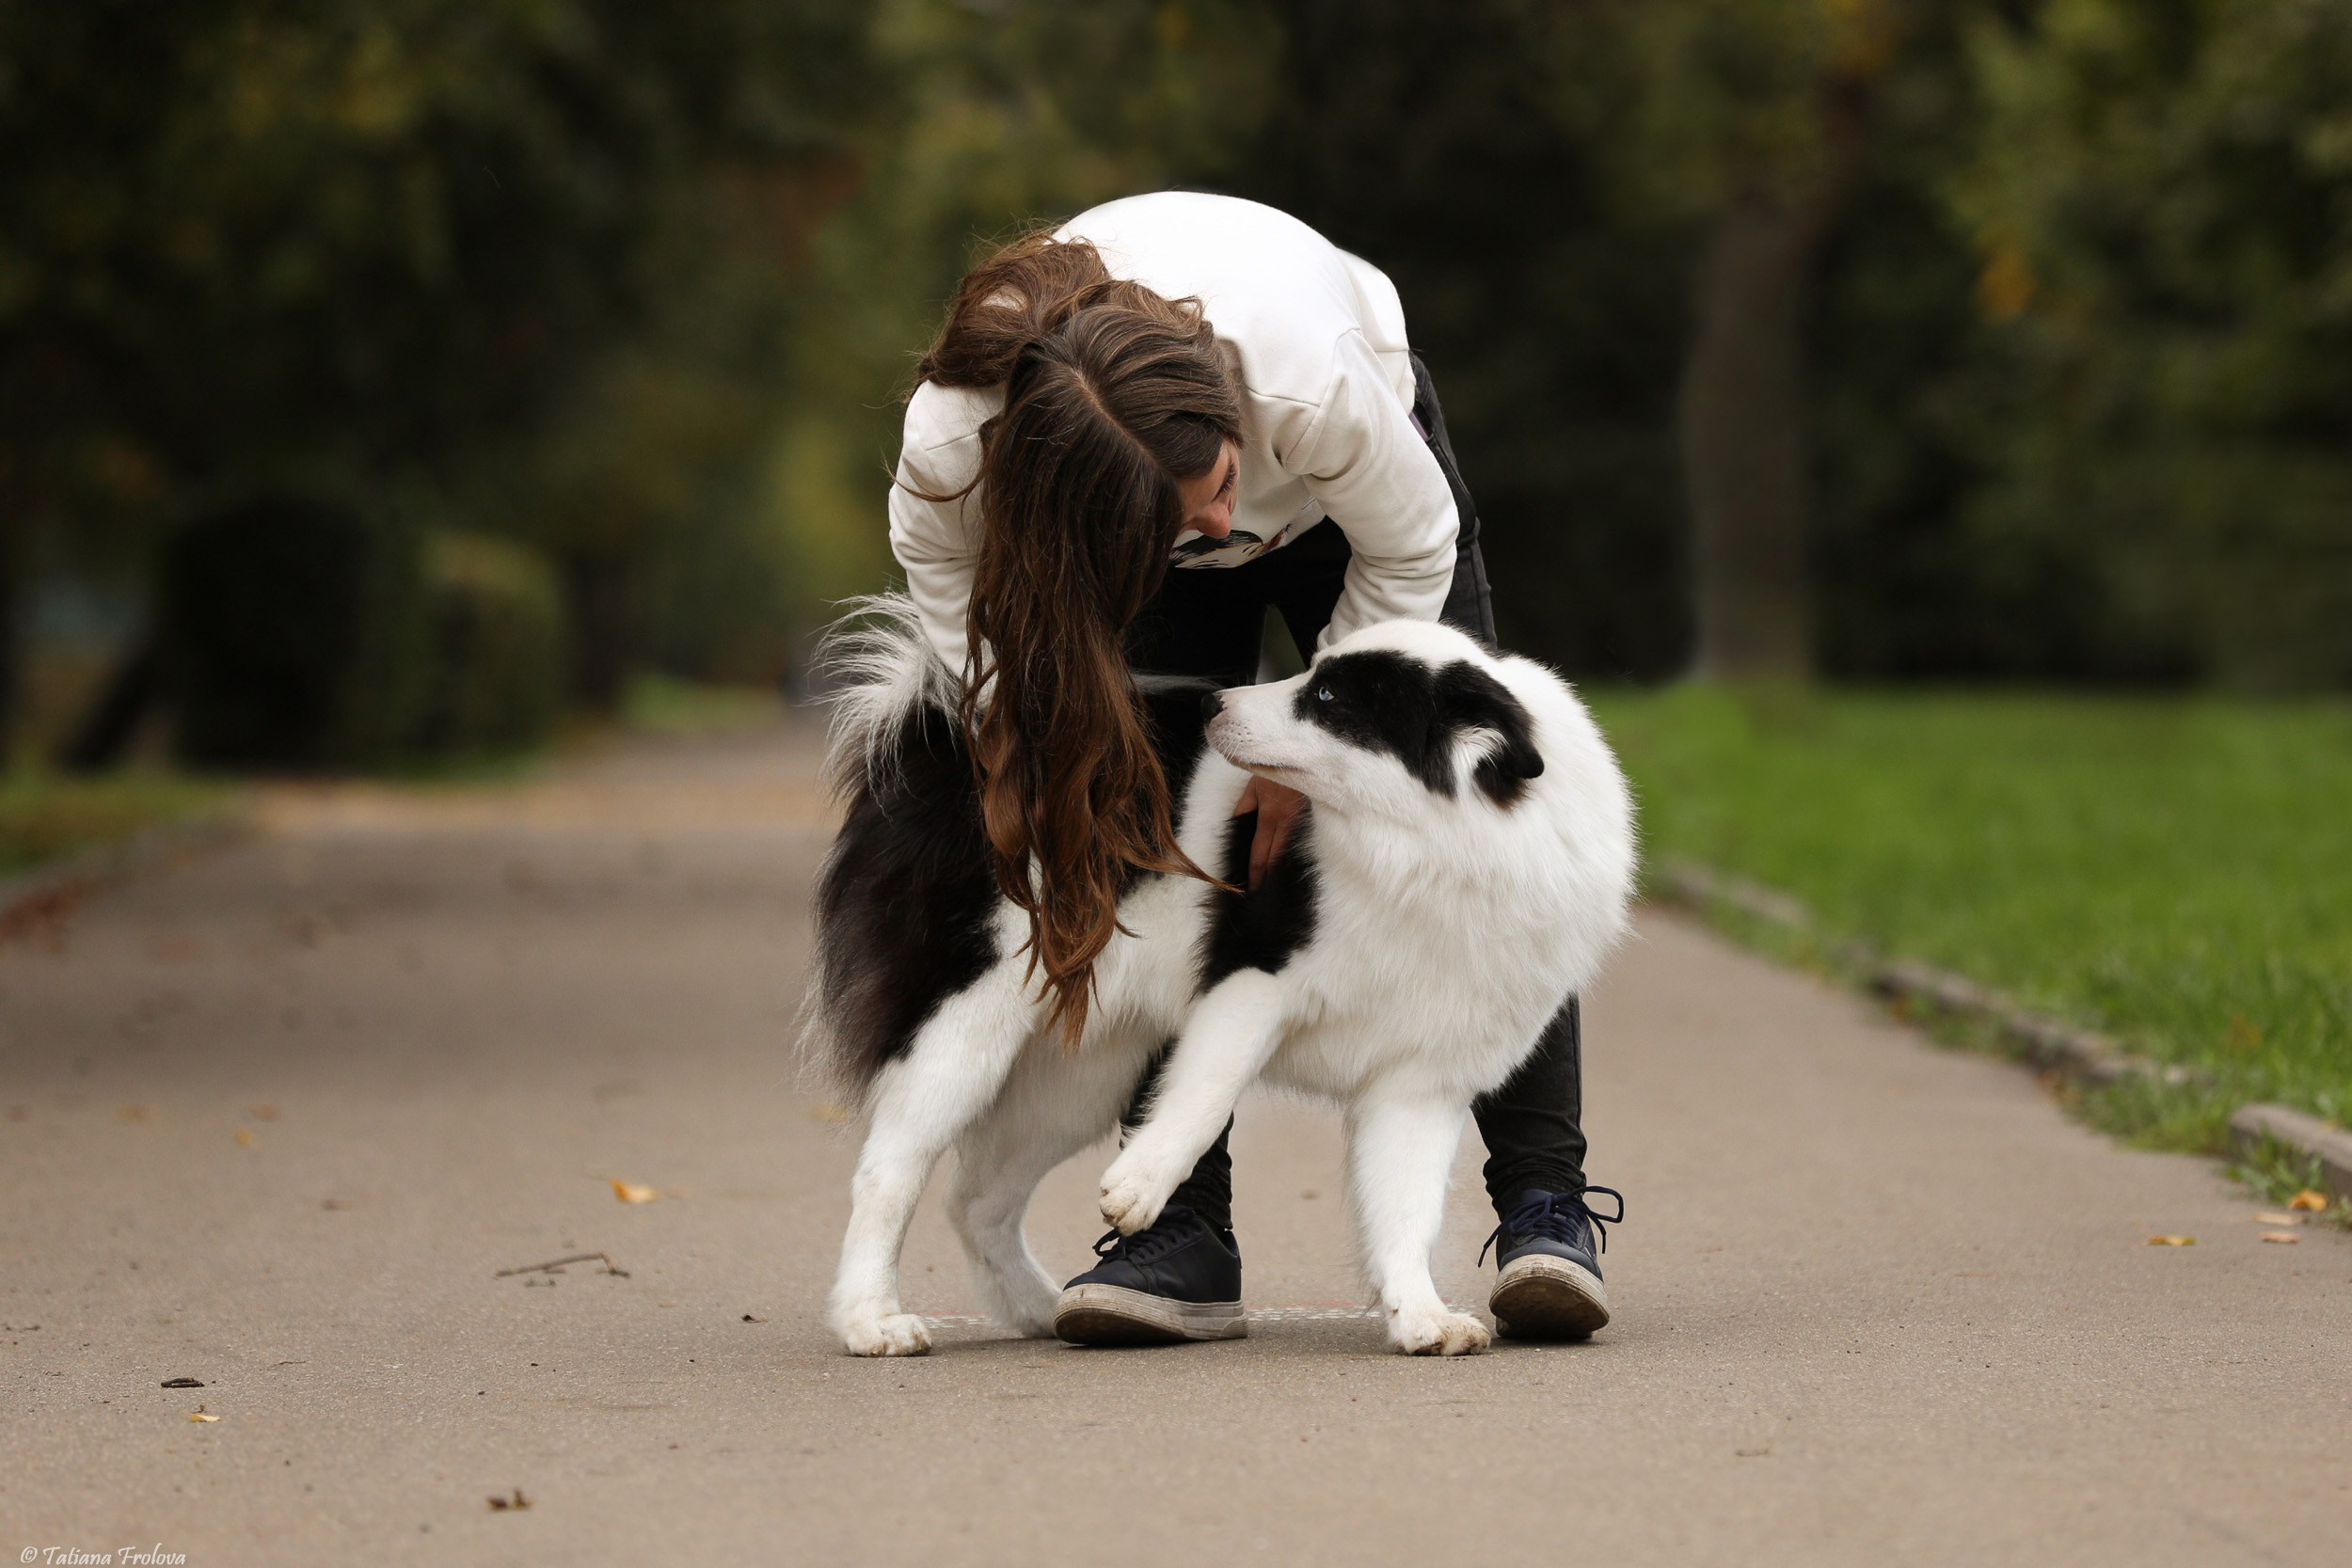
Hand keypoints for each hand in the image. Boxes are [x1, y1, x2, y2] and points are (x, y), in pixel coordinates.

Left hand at [1232, 776, 1306, 890]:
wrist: (1306, 755)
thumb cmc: (1276, 768)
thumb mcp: (1254, 784)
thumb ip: (1244, 806)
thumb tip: (1234, 825)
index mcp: (1269, 815)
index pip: (1259, 853)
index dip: (1255, 872)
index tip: (1251, 887)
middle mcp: (1286, 822)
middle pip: (1275, 858)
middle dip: (1266, 877)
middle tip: (1260, 893)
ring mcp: (1303, 822)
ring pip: (1289, 852)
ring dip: (1280, 870)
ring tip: (1274, 886)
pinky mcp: (1313, 819)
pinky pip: (1301, 842)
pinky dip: (1294, 855)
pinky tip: (1292, 865)